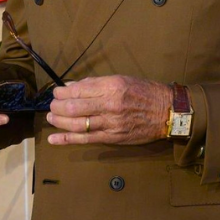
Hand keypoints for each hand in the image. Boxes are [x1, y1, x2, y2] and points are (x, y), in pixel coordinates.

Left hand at [46, 75, 169, 144]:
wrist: (167, 112)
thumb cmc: (146, 93)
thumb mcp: (122, 80)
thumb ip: (97, 84)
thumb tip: (73, 86)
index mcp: (112, 86)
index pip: (79, 89)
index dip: (63, 92)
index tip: (57, 92)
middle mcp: (109, 104)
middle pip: (73, 106)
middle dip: (57, 106)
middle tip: (52, 105)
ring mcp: (110, 122)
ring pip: (76, 123)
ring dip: (58, 120)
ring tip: (51, 117)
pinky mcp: (112, 137)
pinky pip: (85, 139)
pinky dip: (67, 139)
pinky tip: (53, 139)